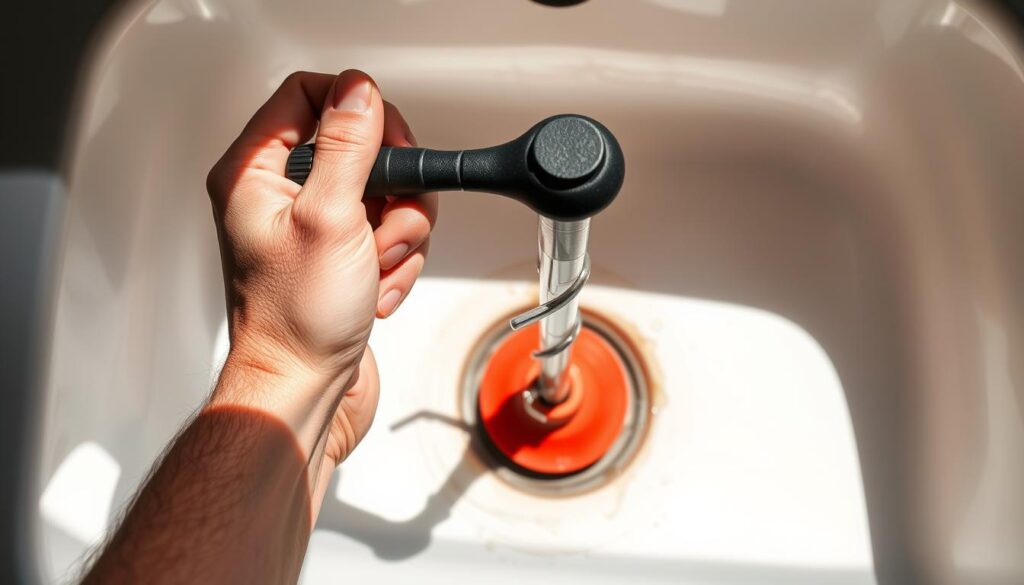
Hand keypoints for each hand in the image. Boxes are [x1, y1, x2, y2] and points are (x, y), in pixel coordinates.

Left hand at [206, 70, 436, 465]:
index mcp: (255, 173)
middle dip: (391, 188)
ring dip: (399, 232)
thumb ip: (348, 147)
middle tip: (387, 219)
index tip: (386, 142)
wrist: (303, 391)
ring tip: (378, 265)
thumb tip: (358, 91)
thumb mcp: (330, 218)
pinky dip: (396, 261)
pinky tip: (377, 289)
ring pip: (383, 193)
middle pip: (359, 147)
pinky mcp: (342, 257)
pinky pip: (388, 233)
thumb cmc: (296, 322)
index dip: (356, 110)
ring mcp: (314, 228)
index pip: (306, 95)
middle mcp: (280, 195)